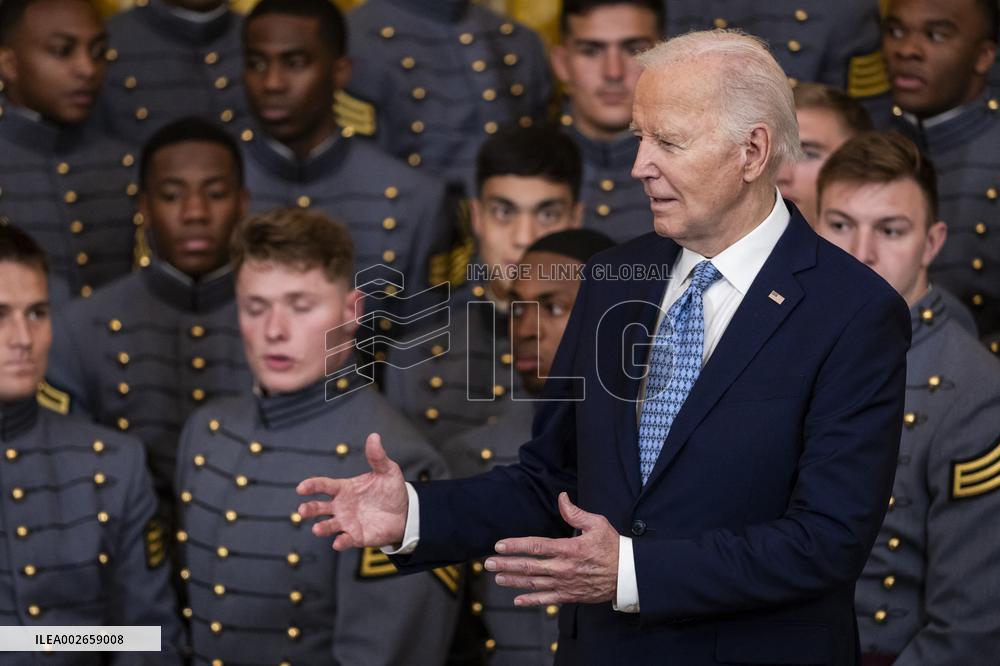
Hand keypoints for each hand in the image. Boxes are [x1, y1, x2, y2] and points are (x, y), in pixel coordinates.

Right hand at [297, 433, 407, 550]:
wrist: (405, 513)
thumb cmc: (391, 490)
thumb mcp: (387, 471)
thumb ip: (377, 457)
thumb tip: (374, 436)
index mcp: (344, 488)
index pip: (324, 485)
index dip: (312, 485)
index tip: (301, 488)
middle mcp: (341, 506)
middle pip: (319, 507)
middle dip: (309, 509)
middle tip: (302, 510)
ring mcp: (347, 522)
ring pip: (328, 525)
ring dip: (321, 528)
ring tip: (317, 528)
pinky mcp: (356, 536)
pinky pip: (345, 540)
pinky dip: (340, 542)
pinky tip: (338, 542)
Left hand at [485, 492, 619, 605]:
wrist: (628, 574)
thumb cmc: (613, 546)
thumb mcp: (597, 523)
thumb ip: (575, 512)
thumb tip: (561, 497)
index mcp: (568, 549)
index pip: (535, 546)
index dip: (515, 545)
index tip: (499, 545)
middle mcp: (563, 568)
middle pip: (529, 566)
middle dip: (506, 565)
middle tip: (488, 564)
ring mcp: (565, 584)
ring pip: (534, 583)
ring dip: (513, 582)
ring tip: (498, 578)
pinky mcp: (570, 595)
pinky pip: (547, 600)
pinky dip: (531, 600)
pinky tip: (517, 600)